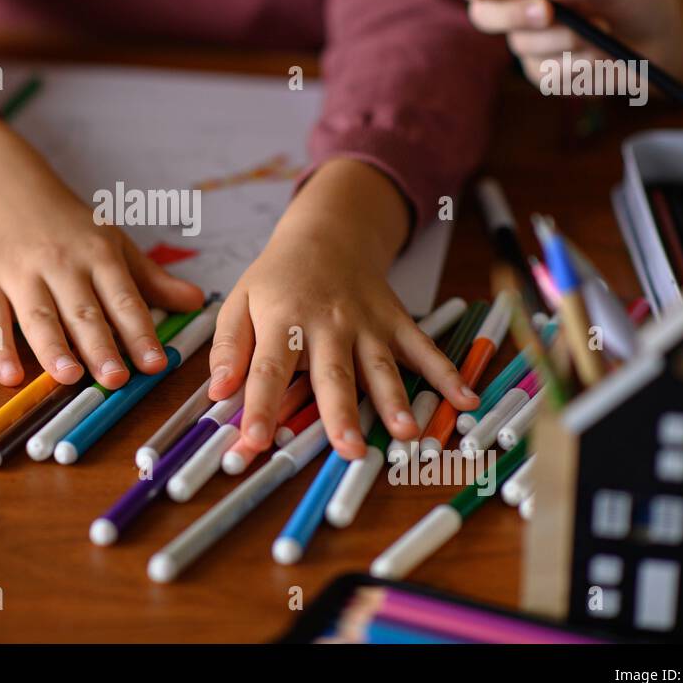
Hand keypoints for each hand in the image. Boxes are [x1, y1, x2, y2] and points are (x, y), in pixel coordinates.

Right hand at [0, 109, 204, 387]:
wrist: (0, 184)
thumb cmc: (63, 223)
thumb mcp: (111, 241)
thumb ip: (150, 279)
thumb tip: (196, 302)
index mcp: (97, 254)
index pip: (123, 298)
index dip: (140, 332)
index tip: (155, 364)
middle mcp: (60, 264)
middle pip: (82, 311)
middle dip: (100, 345)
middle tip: (116, 378)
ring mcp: (19, 274)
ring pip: (39, 316)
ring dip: (54, 348)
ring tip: (70, 376)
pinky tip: (9, 376)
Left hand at [207, 158, 478, 459]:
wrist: (327, 234)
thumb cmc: (278, 278)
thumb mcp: (240, 302)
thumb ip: (229, 347)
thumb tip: (217, 391)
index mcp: (282, 322)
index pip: (268, 370)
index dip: (259, 407)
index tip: (253, 442)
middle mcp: (326, 325)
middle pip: (332, 374)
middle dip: (341, 413)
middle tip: (348, 448)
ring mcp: (367, 324)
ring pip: (380, 366)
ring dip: (394, 400)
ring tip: (405, 434)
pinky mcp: (395, 322)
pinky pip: (423, 349)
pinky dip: (447, 373)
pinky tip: (465, 399)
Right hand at [458, 0, 682, 93]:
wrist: (661, 38)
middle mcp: (520, 7)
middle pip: (485, 15)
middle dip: (514, 14)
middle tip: (549, 12)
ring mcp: (531, 44)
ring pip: (526, 48)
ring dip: (569, 42)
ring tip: (606, 31)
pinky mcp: (546, 75)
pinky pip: (552, 76)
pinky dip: (584, 67)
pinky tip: (606, 56)